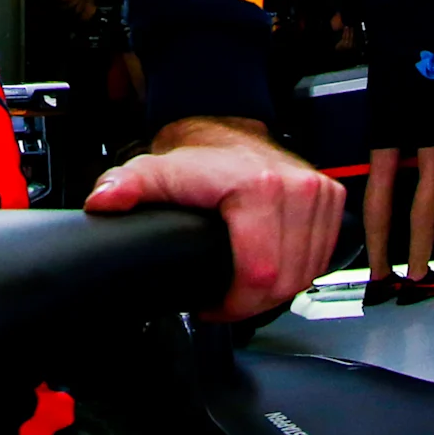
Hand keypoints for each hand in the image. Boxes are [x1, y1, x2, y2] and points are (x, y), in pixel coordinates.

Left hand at [85, 117, 342, 322]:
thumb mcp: (154, 171)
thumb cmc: (196, 155)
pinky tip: (272, 271)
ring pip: (305, 275)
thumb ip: (125, 187)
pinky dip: (297, 273)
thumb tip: (104, 201)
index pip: (259, 273)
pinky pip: (320, 258)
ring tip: (244, 288)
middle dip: (251, 303)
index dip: (233, 304)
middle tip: (225, 302)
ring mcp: (317, 195)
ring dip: (275, 292)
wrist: (225, 128)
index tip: (211, 306)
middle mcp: (297, 190)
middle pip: (284, 281)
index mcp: (259, 188)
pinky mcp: (329, 200)